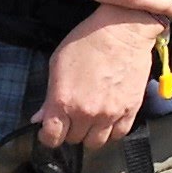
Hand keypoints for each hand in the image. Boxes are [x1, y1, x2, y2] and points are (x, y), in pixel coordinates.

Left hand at [39, 8, 161, 147]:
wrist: (123, 29)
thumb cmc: (88, 40)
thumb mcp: (57, 63)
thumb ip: (49, 95)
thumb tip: (40, 117)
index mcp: (63, 101)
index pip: (52, 137)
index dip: (48, 136)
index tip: (50, 130)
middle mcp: (86, 112)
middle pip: (74, 139)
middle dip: (70, 130)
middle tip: (72, 117)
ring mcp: (110, 113)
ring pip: (96, 143)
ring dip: (90, 134)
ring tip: (90, 120)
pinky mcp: (130, 109)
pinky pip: (119, 134)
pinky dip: (111, 131)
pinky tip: (107, 119)